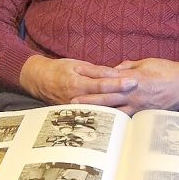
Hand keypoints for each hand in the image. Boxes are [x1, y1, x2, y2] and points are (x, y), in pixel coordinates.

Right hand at [20, 55, 137, 104]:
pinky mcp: (75, 114)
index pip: (102, 84)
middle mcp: (77, 98)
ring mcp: (76, 109)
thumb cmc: (59, 69)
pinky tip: (120, 115)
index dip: (118, 83)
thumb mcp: (76, 65)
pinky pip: (93, 115)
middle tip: (139, 92)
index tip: (133, 81)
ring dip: (117, 107)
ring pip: (100, 110)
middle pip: (104, 99)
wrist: (39, 80)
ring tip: (135, 105)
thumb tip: (113, 72)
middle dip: (122, 96)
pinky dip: (106, 114)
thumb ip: (95, 70)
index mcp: (77, 83)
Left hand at [73, 58, 178, 114]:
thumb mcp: (147, 62)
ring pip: (114, 110)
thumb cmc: (169, 70)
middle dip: (89, 98)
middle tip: (72, 100)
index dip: (92, 73)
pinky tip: (105, 123)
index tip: (78, 71)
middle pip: (107, 95)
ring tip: (84, 115)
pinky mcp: (144, 114)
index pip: (108, 75)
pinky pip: (126, 118)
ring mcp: (138, 105)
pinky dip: (114, 120)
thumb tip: (115, 68)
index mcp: (133, 77)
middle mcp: (133, 92)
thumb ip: (128, 66)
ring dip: (99, 112)